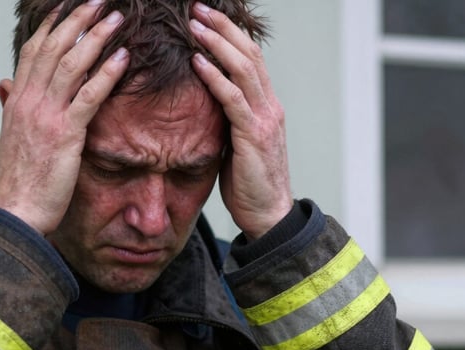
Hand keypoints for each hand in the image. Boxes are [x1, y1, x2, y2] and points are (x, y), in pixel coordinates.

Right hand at [0, 2, 128, 234]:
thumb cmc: (16, 182)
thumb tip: (4, 85)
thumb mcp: (7, 138)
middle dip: (78, 20)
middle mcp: (29, 102)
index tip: (67, 7)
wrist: (14, 212)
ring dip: (96, 37)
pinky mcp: (66, 135)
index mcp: (16, 102)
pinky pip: (89, 96)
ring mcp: (46, 116)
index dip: (52, 26)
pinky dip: (107, 73)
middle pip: (54, 48)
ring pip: (72, 64)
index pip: (34, 52)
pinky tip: (123, 57)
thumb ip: (9, 108)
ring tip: (117, 18)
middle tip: (98, 1)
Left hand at [188, 2, 292, 239]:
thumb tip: (205, 107)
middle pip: (249, 53)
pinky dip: (215, 77)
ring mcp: (264, 118)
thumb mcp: (237, 144)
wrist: (268, 214)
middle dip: (223, 27)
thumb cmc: (249, 183)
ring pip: (243, 68)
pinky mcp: (253, 135)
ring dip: (217, 43)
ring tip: (194, 24)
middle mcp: (269, 105)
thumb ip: (228, 122)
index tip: (206, 17)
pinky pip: (233, 99)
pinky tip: (197, 61)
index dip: (230, 34)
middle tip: (198, 8)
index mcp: (266, 106)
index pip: (251, 58)